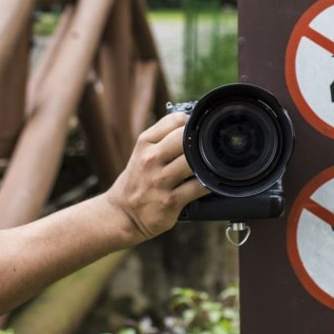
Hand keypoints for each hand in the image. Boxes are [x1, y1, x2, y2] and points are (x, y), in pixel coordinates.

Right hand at [106, 110, 209, 243]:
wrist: (123, 213)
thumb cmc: (138, 179)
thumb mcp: (143, 152)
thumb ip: (163, 136)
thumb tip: (194, 123)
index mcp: (145, 142)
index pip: (176, 120)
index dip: (192, 123)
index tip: (198, 131)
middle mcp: (150, 159)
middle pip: (186, 138)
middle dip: (200, 142)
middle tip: (207, 149)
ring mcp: (159, 180)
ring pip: (193, 161)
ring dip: (206, 163)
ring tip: (209, 165)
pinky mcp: (170, 201)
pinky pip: (199, 187)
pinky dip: (209, 183)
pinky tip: (210, 182)